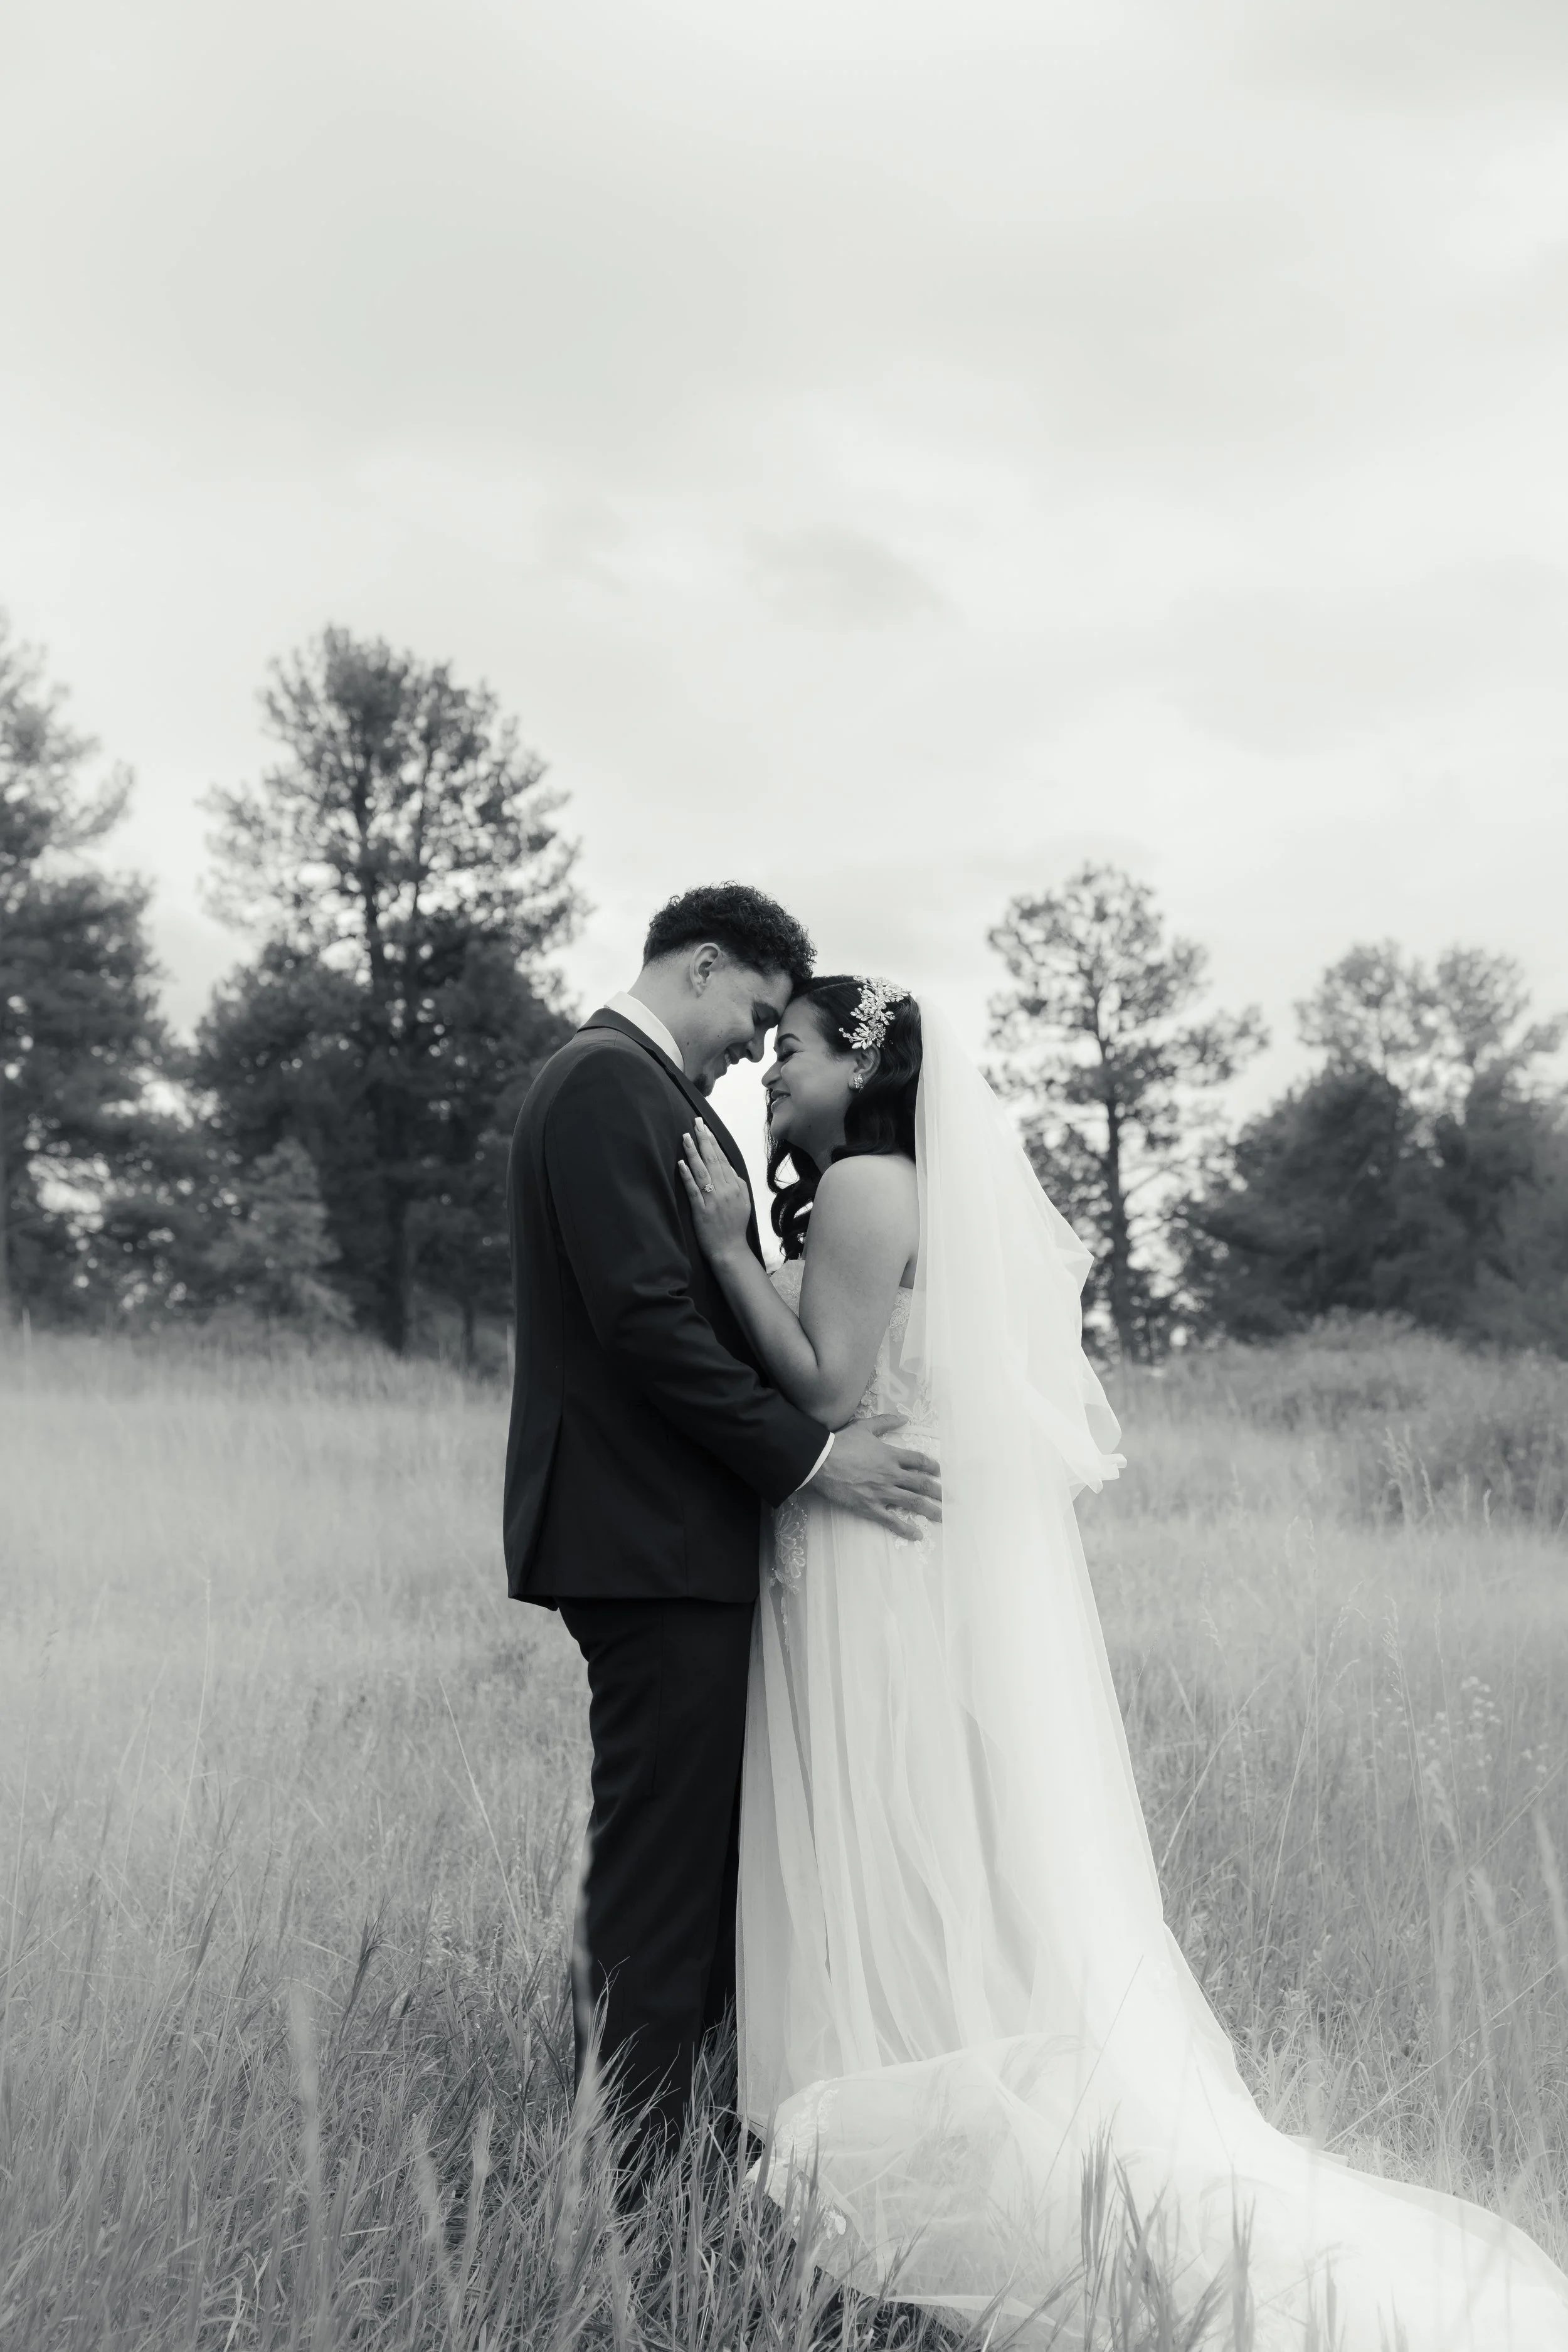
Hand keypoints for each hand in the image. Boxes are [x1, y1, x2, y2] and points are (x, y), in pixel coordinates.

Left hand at [677, 1120, 752, 1260]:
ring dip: (693, 1153)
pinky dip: (688, 1176)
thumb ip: (736, 1183)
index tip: (705, 1128)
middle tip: (695, 1123)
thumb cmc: (735, 1226)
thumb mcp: (743, 1201)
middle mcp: (726, 1190)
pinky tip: (682, 1163)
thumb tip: (726, 1166)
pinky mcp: (702, 1210)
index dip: (712, 1142)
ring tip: (686, 1137)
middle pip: (713, 1160)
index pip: (722, 1159)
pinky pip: (694, 1190)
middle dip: (703, 1140)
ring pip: (703, 1171)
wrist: (730, 1250)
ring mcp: (714, 1199)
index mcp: (737, 1186)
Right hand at [811, 1414, 940, 1540]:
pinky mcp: (871, 1507)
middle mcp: (892, 1474)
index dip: (931, 1466)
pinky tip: (917, 1535)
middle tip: (947, 1497)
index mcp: (891, 1455)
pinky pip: (892, 1520)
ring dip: (930, 1510)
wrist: (821, 1461)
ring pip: (913, 1502)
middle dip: (937, 1491)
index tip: (938, 1472)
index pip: (919, 1461)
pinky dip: (906, 1528)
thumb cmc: (841, 1443)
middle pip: (921, 1483)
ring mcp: (883, 1492)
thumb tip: (903, 1418)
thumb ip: (885, 1422)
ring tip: (941, 1516)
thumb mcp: (864, 1427)